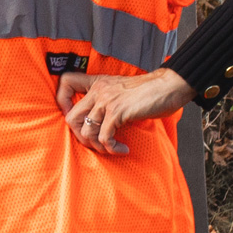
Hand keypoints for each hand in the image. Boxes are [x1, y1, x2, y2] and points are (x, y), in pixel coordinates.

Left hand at [56, 68, 191, 155]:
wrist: (169, 86)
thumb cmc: (150, 92)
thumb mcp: (122, 91)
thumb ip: (107, 102)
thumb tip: (97, 124)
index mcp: (98, 83)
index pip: (66, 83)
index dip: (62, 102)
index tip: (78, 119)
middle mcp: (99, 90)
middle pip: (70, 117)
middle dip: (81, 138)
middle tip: (97, 144)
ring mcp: (107, 101)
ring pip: (86, 131)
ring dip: (98, 147)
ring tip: (112, 149)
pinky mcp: (118, 112)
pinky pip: (104, 137)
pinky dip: (112, 148)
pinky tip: (123, 149)